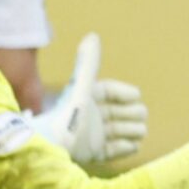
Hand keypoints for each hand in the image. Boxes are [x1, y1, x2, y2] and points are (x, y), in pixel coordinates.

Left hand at [38, 34, 149, 166]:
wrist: (52, 147)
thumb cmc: (65, 116)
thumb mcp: (80, 88)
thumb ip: (88, 64)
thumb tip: (93, 35)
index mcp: (90, 98)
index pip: (114, 92)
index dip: (127, 93)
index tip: (136, 96)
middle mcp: (94, 116)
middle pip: (127, 112)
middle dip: (133, 115)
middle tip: (133, 119)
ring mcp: (96, 136)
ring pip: (128, 132)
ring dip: (133, 132)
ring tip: (131, 134)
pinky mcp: (96, 153)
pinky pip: (119, 151)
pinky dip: (126, 148)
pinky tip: (126, 146)